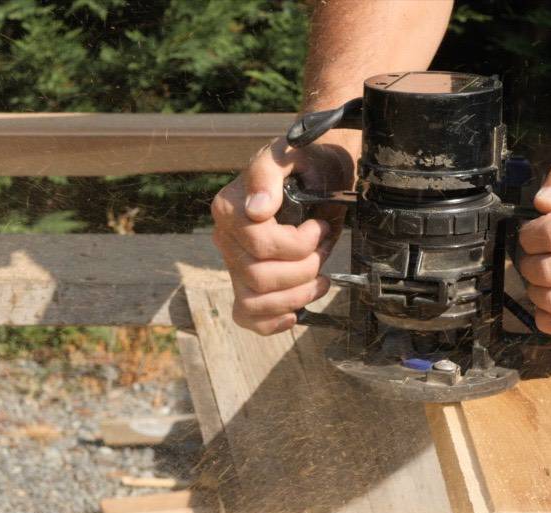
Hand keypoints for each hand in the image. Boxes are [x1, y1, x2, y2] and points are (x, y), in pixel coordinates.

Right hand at [210, 135, 355, 334]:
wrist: (320, 175)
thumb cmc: (307, 165)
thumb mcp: (292, 153)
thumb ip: (268, 173)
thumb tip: (257, 210)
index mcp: (230, 208)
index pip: (260, 245)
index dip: (298, 244)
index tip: (320, 227)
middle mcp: (226, 239)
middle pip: (258, 277)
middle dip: (303, 269)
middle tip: (323, 250)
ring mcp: (235, 264)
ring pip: (254, 301)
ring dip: (296, 296)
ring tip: (320, 279)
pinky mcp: (246, 284)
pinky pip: (246, 316)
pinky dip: (271, 322)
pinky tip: (294, 312)